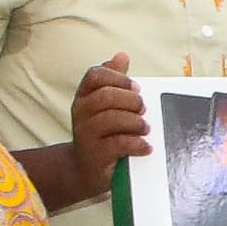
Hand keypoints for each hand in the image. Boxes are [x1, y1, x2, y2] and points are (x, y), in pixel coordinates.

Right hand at [66, 55, 150, 191]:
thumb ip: (113, 81)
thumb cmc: (100, 133)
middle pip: (106, 96)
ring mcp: (85, 134)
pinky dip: (137, 143)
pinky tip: (146, 146)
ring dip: (135, 122)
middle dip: (130, 100)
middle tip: (143, 108)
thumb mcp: (104, 106)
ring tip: (145, 128)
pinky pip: (118, 144)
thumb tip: (121, 55)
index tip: (136, 87)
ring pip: (111, 119)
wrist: (84, 170)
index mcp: (84, 96)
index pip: (95, 76)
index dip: (118, 78)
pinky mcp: (95, 155)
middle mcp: (80, 112)